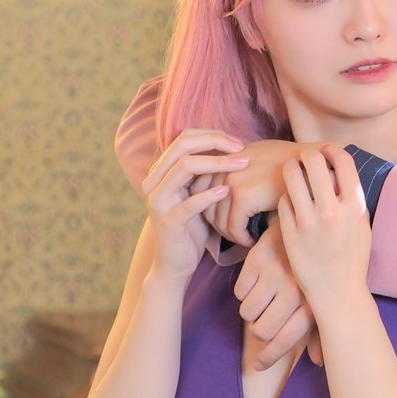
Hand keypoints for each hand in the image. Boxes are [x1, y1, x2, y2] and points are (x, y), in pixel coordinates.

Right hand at [143, 129, 247, 279]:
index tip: (238, 142)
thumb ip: (205, 173)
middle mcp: (154, 181)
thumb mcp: (197, 194)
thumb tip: (235, 147)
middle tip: (241, 148)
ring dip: (217, 163)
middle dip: (215, 142)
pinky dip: (210, 195)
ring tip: (242, 164)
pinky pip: (189, 203)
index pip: (183, 138)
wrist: (175, 263)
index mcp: (160, 171)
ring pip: (184, 167)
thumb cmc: (192, 225)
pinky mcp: (168, 221)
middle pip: (182, 146)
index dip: (212, 135)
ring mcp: (158, 201)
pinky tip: (228, 191)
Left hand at [199, 139, 323, 246]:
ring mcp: (232, 181)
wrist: (315, 163)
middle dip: (218, 225)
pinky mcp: (244, 196)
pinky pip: (233, 227)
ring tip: (245, 238)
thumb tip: (226, 187)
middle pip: (205, 206)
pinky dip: (242, 238)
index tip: (228, 220)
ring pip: (217, 220)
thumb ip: (239, 168)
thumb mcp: (261, 158)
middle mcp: (223, 167)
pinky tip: (253, 239)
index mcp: (224, 157)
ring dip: (230, 234)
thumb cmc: (293, 164)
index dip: (211, 208)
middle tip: (236, 234)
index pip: (200, 189)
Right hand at [233, 219, 324, 367]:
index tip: (259, 366)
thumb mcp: (323, 296)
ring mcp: (274, 274)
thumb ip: (320, 329)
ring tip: (263, 300)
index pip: (287, 339)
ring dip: (252, 312)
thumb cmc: (316, 267)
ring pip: (247, 313)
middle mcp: (294, 289)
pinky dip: (244, 292)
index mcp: (313, 300)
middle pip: (261, 331)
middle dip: (260, 331)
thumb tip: (318, 361)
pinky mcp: (256, 260)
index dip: (270, 357)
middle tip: (265, 321)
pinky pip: (239, 293)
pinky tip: (257, 282)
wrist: (308, 223)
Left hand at [276, 145, 370, 317]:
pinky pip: (282, 200)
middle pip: (313, 160)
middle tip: (305, 159)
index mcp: (355, 205)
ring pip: (291, 176)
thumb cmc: (352, 256)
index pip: (342, 159)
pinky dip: (286, 197)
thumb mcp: (362, 222)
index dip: (332, 150)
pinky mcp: (289, 232)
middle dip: (307, 155)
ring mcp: (308, 221)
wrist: (338, 292)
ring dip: (291, 169)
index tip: (327, 153)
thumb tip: (337, 166)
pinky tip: (291, 202)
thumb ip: (351, 195)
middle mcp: (332, 210)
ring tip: (292, 173)